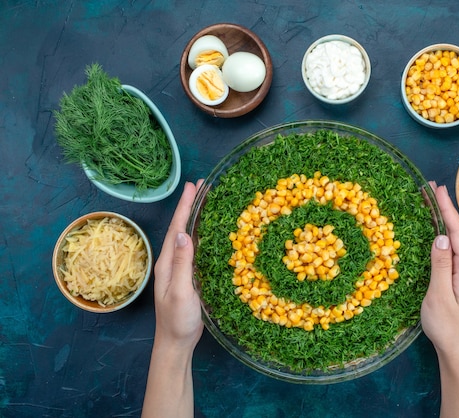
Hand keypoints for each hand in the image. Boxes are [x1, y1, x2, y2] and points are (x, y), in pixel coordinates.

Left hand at [153, 180, 203, 350]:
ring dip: (196, 218)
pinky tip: (209, 231)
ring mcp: (180, 269)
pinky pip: (195, 249)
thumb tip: (183, 234)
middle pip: (181, 228)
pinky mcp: (189, 276)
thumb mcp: (181, 292)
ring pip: (188, 237)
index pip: (177, 228)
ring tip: (205, 200)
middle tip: (201, 186)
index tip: (193, 187)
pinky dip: (201, 234)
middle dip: (190, 206)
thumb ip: (181, 263)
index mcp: (167, 262)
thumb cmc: (177, 320)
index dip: (185, 207)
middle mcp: (171, 261)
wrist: (175, 343)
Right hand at [420, 182, 458, 417]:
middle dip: (445, 210)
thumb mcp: (440, 295)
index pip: (457, 233)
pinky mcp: (456, 280)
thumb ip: (440, 266)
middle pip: (457, 234)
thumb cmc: (447, 325)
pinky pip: (448, 252)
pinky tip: (433, 234)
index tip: (438, 190)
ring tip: (431, 204)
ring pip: (453, 242)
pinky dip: (440, 238)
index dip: (447, 210)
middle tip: (432, 189)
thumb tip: (440, 238)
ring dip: (443, 222)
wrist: (456, 351)